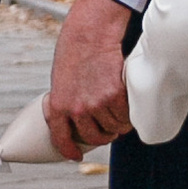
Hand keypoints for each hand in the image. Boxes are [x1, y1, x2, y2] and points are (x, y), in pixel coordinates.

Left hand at [46, 0, 132, 156]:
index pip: (61, 138)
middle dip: (103, 136)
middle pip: (94, 137)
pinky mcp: (116, 95)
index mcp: (58, 106)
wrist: (90, 33)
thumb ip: (65, 102)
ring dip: (119, 124)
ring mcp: (97, 103)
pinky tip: (126, 104)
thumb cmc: (75, 52)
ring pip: (114, 127)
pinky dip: (129, 114)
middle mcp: (77, 108)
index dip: (69, 150)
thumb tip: (70, 121)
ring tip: (119, 112)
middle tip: (109, 129)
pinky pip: (126, 116)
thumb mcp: (60, 81)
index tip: (76, 156)